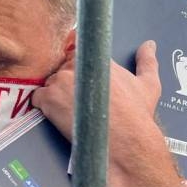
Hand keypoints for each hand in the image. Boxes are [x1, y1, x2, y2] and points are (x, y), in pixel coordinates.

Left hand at [31, 40, 160, 147]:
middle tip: (75, 99)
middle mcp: (77, 66)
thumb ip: (147, 61)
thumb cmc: (136, 115)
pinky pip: (36, 98)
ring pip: (48, 82)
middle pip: (61, 68)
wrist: (126, 140)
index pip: (76, 52)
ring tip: (68, 109)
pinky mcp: (49, 99)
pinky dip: (42, 106)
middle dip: (65, 82)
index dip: (75, 64)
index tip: (77, 76)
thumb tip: (149, 46)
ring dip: (54, 94)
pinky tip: (55, 114)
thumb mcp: (148, 83)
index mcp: (98, 58)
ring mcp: (61, 81)